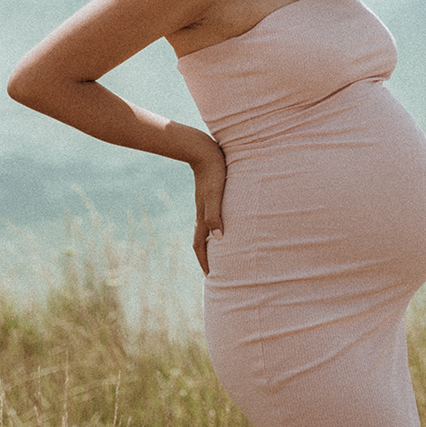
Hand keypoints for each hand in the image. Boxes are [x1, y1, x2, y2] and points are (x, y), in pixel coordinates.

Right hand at [190, 142, 225, 275]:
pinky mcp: (209, 195)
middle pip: (201, 240)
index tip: (211, 276)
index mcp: (203, 216)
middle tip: (215, 270)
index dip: (205, 261)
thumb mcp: (215, 194)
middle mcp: (202, 213)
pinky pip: (211, 218)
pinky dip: (215, 228)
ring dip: (211, 243)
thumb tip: (218, 239)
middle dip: (207, 257)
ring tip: (221, 252)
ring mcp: (205, 204)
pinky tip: (224, 225)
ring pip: (206, 229)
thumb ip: (215, 214)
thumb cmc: (214, 171)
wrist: (203, 150)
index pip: (200, 245)